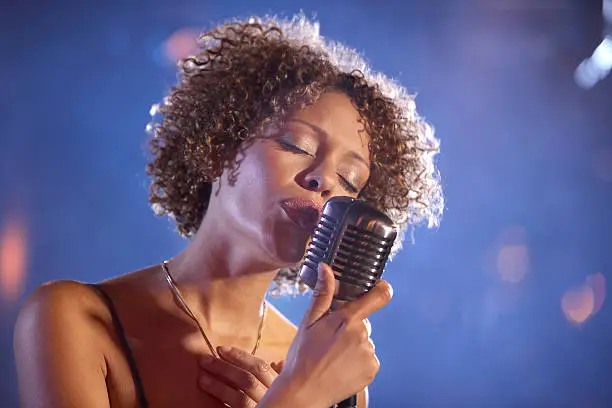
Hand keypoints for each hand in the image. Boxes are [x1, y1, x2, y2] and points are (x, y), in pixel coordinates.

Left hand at [198, 346, 280, 407]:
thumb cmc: (279, 401)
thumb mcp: (283, 392)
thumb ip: (278, 378)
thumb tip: (278, 362)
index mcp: (280, 387)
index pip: (260, 367)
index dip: (240, 356)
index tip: (221, 349)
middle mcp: (272, 399)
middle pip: (247, 380)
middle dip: (223, 368)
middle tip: (204, 360)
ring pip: (239, 398)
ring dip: (218, 386)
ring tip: (201, 378)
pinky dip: (220, 406)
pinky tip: (206, 402)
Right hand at [260, 263, 391, 407]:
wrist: (304, 391)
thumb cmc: (303, 357)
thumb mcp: (309, 322)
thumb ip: (322, 293)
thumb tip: (325, 268)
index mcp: (348, 319)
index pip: (378, 296)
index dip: (381, 289)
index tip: (380, 287)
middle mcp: (362, 335)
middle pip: (363, 323)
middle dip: (350, 327)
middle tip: (331, 340)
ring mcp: (369, 353)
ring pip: (365, 342)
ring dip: (353, 346)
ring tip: (333, 357)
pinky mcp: (372, 370)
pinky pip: (368, 359)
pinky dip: (358, 362)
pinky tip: (341, 367)